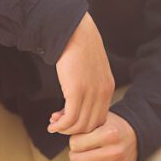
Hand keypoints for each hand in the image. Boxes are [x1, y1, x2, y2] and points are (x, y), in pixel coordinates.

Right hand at [48, 12, 114, 136]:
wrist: (73, 31)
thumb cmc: (78, 46)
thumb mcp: (90, 67)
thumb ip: (89, 82)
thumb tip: (79, 95)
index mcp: (107, 87)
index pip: (100, 118)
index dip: (84, 124)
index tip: (69, 120)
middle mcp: (102, 92)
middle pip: (91, 125)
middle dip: (74, 129)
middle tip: (58, 124)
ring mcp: (91, 93)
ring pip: (80, 125)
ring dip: (65, 129)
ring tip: (53, 124)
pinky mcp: (76, 91)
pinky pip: (70, 118)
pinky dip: (61, 126)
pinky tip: (52, 123)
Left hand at [62, 112, 137, 160]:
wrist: (135, 138)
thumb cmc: (110, 126)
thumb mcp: (97, 118)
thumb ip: (75, 118)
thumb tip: (52, 119)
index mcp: (110, 134)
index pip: (75, 143)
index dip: (74, 140)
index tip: (82, 138)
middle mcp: (114, 152)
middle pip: (76, 159)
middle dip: (74, 154)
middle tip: (81, 149)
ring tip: (85, 158)